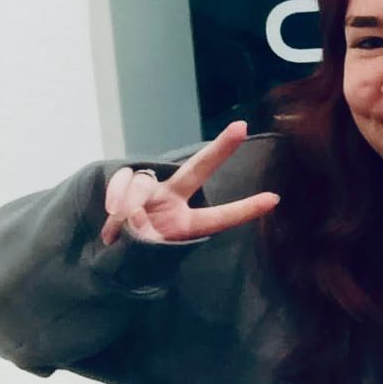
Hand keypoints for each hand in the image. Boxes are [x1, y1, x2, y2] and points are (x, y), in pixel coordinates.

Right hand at [99, 120, 280, 245]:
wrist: (108, 256)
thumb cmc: (134, 255)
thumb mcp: (144, 253)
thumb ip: (141, 233)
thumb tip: (129, 211)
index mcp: (185, 224)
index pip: (218, 217)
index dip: (244, 209)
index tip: (275, 199)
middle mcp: (172, 199)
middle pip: (198, 168)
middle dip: (220, 149)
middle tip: (242, 127)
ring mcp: (150, 189)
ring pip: (143, 182)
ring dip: (131, 204)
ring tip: (126, 224)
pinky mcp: (126, 183)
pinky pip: (124, 179)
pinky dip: (117, 195)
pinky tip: (113, 218)